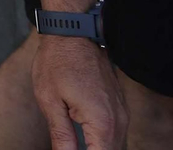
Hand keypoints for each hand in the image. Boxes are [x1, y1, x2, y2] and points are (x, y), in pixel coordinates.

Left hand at [31, 34, 125, 149]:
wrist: (72, 34)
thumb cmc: (56, 63)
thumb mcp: (50, 101)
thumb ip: (61, 136)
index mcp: (102, 121)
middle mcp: (118, 119)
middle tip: (67, 144)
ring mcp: (121, 112)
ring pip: (114, 143)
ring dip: (96, 147)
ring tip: (73, 142)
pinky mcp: (119, 106)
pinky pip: (114, 131)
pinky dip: (101, 139)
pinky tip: (86, 140)